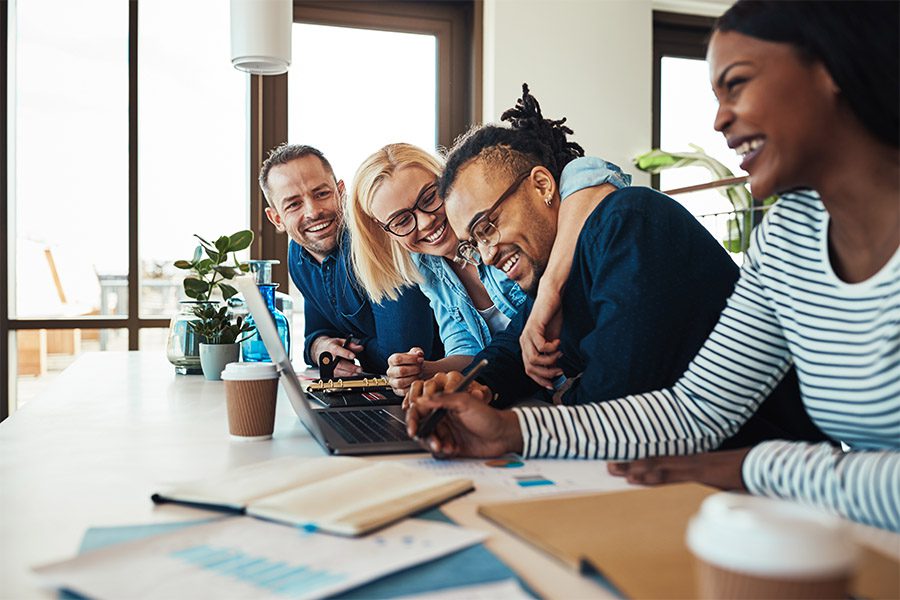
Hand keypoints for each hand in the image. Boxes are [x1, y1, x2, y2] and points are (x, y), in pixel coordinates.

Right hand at [310, 336, 363, 376]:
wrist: (319, 350)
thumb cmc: (331, 345)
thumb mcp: (340, 341)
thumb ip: (351, 345)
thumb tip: (360, 348)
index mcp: (331, 347)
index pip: (337, 350)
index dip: (345, 353)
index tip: (353, 356)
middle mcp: (328, 357)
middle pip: (338, 364)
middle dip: (350, 367)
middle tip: (359, 369)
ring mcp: (327, 366)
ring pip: (338, 371)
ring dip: (348, 374)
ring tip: (357, 373)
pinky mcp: (329, 372)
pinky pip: (337, 375)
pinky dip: (345, 376)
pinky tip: (352, 375)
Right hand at [387, 347, 424, 395]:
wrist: (417, 372)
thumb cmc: (414, 362)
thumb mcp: (415, 354)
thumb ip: (417, 351)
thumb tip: (419, 354)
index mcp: (392, 360)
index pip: (398, 359)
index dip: (411, 359)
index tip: (420, 359)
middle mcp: (390, 371)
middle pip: (400, 371)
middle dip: (414, 369)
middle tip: (420, 368)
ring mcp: (393, 382)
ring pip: (401, 382)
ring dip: (413, 378)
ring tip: (419, 374)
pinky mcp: (397, 391)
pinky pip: (403, 391)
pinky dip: (412, 386)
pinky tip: (417, 381)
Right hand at [405, 372, 521, 457]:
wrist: (503, 435)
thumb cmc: (488, 416)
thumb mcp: (466, 402)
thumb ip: (444, 399)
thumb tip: (423, 399)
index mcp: (443, 405)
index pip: (420, 410)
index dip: (413, 419)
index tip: (414, 429)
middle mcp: (442, 418)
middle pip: (422, 427)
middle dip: (425, 436)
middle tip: (435, 442)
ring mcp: (446, 432)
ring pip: (429, 440)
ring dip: (436, 445)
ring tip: (447, 446)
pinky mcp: (451, 445)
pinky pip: (438, 451)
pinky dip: (443, 451)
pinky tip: (453, 449)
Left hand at [520, 286, 563, 388]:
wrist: (551, 297)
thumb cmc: (552, 317)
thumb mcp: (552, 340)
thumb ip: (551, 354)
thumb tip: (555, 370)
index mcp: (526, 346)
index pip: (528, 369)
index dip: (540, 379)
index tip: (552, 384)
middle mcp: (524, 342)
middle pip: (529, 367)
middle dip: (546, 373)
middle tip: (559, 371)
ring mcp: (527, 335)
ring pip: (534, 359)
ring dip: (550, 360)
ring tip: (559, 353)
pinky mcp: (534, 328)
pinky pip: (541, 346)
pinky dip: (551, 348)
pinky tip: (558, 342)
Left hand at [607, 448, 750, 489]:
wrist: (762, 467)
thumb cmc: (743, 477)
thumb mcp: (721, 487)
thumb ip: (707, 490)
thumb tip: (701, 498)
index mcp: (691, 465)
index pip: (661, 466)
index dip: (640, 467)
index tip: (622, 469)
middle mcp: (688, 462)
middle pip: (654, 463)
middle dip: (630, 465)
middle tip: (608, 466)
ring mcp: (693, 465)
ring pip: (659, 465)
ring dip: (636, 468)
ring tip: (617, 471)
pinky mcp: (700, 470)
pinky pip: (674, 472)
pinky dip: (655, 473)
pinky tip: (640, 476)